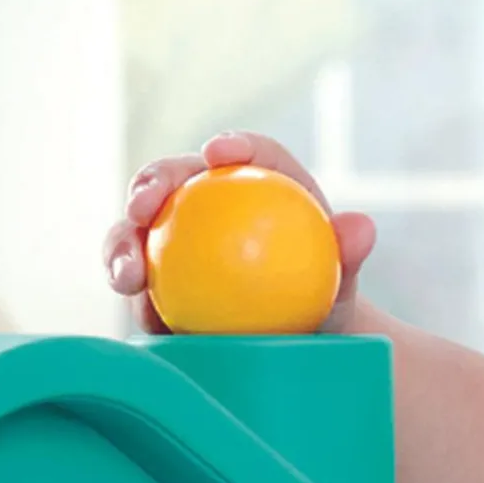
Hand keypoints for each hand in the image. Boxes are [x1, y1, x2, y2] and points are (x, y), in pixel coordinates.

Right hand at [101, 131, 376, 333]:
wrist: (299, 337)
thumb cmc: (324, 298)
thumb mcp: (341, 280)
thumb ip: (350, 252)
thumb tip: (362, 227)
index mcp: (262, 184)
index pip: (250, 156)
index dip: (233, 145)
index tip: (218, 155)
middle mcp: (209, 204)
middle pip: (174, 179)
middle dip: (151, 182)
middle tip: (145, 207)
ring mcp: (174, 241)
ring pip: (136, 230)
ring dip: (121, 245)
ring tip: (127, 274)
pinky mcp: (154, 280)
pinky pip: (136, 280)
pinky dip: (130, 290)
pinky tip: (138, 312)